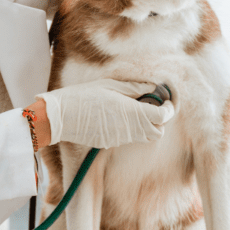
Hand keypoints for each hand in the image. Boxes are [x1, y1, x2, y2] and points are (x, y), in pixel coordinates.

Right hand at [36, 79, 173, 148]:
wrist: (61, 116)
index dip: (168, 108)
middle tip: (151, 106)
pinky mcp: (110, 143)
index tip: (165, 100)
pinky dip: (130, 129)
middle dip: (159, 120)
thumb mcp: (110, 86)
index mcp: (133, 112)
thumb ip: (135, 88)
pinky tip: (117, 117)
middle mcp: (130, 129)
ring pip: (144, 137)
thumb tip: (153, 88)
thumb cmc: (84, 96)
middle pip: (158, 131)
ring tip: (134, 111)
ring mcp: (121, 138)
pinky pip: (128, 138)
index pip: (163, 116)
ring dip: (146, 126)